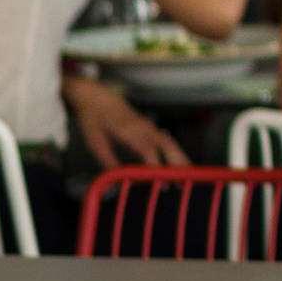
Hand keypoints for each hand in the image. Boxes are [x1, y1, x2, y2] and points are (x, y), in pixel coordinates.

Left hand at [62, 74, 182, 170]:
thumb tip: (117, 178)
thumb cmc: (94, 118)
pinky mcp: (149, 126)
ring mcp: (148, 126)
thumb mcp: (95, 141)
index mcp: (128, 131)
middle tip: (184, 180)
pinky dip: (175, 151)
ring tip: (187, 173)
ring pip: (170, 142)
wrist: (97, 97)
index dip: (155, 167)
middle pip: (167, 145)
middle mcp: (143, 128)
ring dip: (180, 157)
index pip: (148, 151)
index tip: (161, 182)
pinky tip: (179, 160)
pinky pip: (167, 139)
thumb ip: (108, 160)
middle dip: (177, 163)